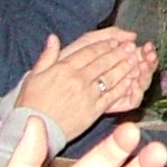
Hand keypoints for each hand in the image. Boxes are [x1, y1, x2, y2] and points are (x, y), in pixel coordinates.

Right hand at [12, 27, 155, 134]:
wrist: (34, 128)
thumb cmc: (31, 102)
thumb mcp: (34, 76)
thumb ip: (46, 56)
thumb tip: (53, 38)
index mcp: (63, 69)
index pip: (89, 52)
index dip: (104, 45)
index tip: (114, 41)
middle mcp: (78, 80)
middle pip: (103, 62)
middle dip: (119, 53)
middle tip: (131, 46)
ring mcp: (87, 96)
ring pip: (111, 77)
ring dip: (125, 67)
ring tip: (135, 59)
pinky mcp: (94, 111)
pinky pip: (112, 96)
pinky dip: (123, 87)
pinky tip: (131, 81)